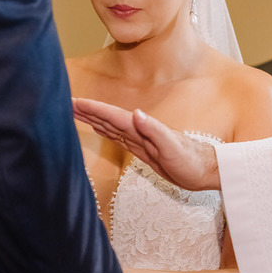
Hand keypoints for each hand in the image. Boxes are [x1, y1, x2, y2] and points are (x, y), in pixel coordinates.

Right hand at [72, 98, 219, 190]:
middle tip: (66, 102)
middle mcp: (138, 131)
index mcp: (142, 128)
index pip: (112, 116)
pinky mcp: (142, 150)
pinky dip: (105, 131)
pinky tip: (98, 127)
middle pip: (107, 117)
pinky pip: (118, 138)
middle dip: (87, 110)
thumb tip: (136, 114)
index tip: (74, 102)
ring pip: (110, 126)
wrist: (205, 170)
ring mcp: (140, 140)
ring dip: (93, 118)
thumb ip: (154, 130)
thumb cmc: (192, 161)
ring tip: (76, 111)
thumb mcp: (172, 147)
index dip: (93, 109)